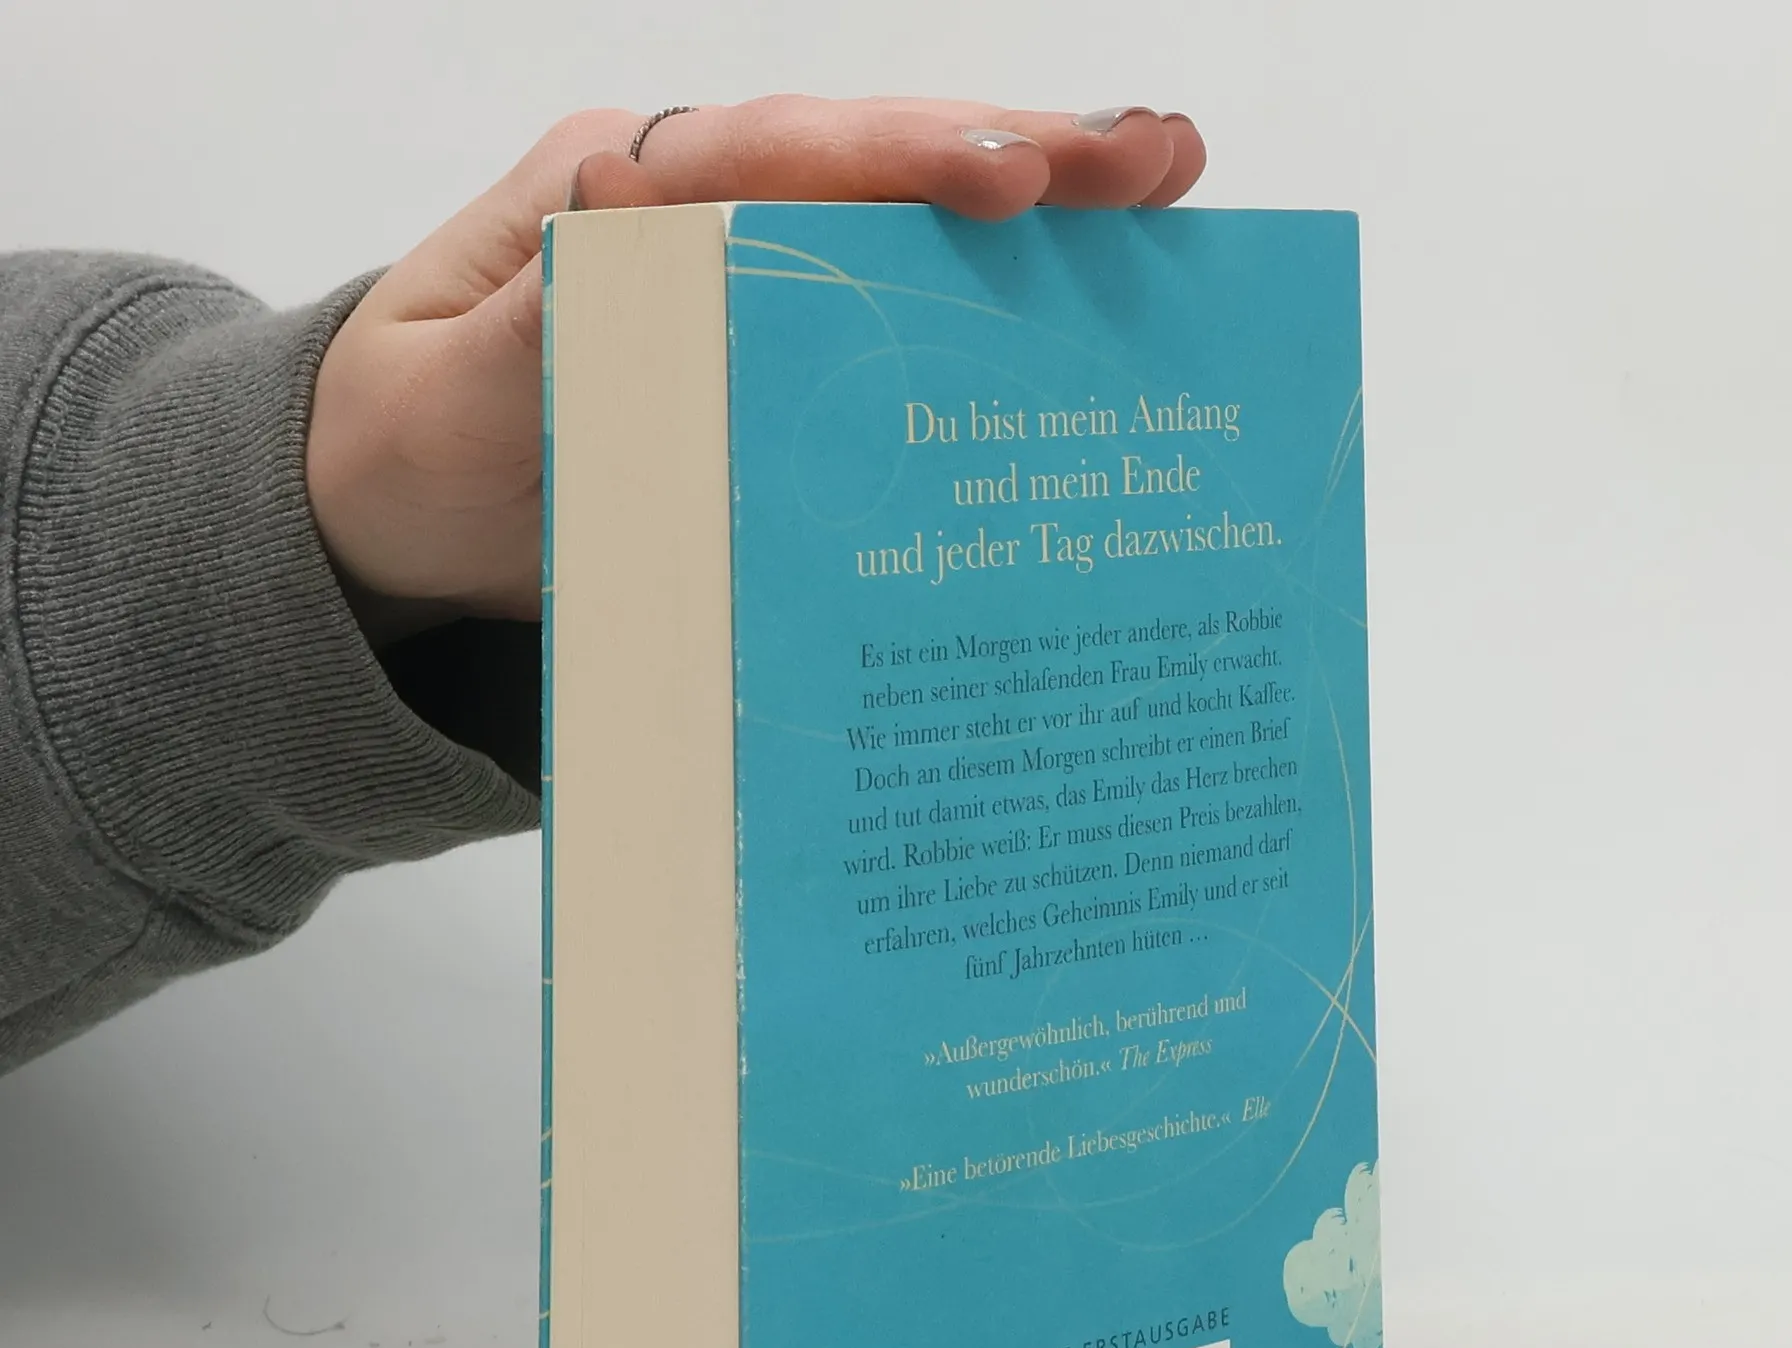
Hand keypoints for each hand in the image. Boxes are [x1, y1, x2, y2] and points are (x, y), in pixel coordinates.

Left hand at [306, 98, 1207, 629]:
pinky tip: (1081, 305)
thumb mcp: (444, 400)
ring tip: (1165, 194)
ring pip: (902, 219)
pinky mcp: (769, 338)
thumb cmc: (406, 454)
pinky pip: (891, 302)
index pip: (774, 154)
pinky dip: (990, 301)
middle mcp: (694, 206)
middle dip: (1019, 153)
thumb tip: (625, 206)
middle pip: (872, 161)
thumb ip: (532, 320)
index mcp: (614, 194)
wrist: (388, 513)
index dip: (899, 161)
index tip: (1012, 179)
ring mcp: (741, 266)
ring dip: (1036, 209)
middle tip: (1160, 158)